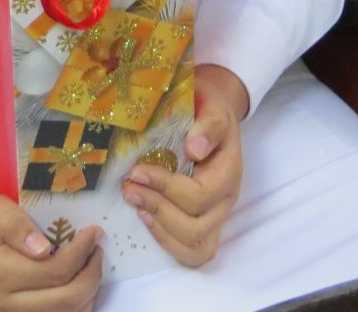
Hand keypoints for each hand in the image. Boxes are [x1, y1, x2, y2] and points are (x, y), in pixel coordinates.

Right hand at [0, 193, 102, 311]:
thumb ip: (20, 226)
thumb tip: (49, 249)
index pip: (55, 272)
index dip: (82, 254)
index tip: (94, 233)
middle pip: (65, 302)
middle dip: (91, 276)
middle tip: (98, 250)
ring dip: (85, 296)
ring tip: (89, 267)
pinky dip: (68, 309)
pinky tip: (74, 288)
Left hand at [121, 62, 247, 266]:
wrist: (211, 112)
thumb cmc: (208, 108)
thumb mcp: (211, 106)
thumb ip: (207, 125)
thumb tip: (195, 148)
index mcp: (228, 172)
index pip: (199, 196)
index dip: (166, 188)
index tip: (138, 171)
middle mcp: (225, 200)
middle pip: (196, 227)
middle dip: (158, 210)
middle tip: (129, 188)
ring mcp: (216, 215)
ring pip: (196, 247)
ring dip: (161, 230)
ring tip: (136, 205)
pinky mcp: (204, 223)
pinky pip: (192, 251)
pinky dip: (167, 241)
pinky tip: (145, 218)